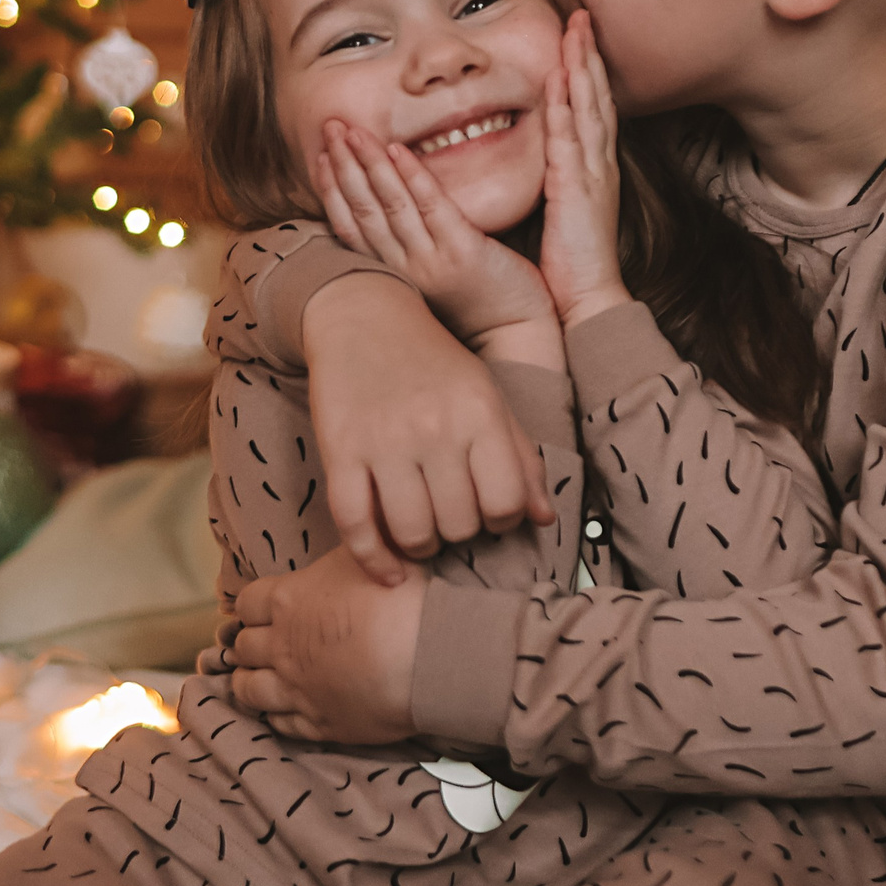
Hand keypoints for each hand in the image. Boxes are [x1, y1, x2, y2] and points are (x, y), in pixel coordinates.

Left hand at [228, 549, 423, 745]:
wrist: (427, 654)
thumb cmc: (400, 594)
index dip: (250, 606)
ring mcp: (299, 690)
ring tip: (252, 680)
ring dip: (247, 683)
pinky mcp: (322, 724)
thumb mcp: (366, 552)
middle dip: (248, 644)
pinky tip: (280, 713)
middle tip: (256, 644)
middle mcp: (284, 647)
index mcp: (289, 600)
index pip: (247, 602)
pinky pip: (282, 725)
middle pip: (245, 646)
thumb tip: (346, 538)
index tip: (258, 609)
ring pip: (250, 690)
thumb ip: (342, 553)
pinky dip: (275, 717)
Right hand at [299, 273, 552, 583]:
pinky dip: (373, 559)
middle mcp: (434, 427)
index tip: (487, 513)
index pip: (504, 503)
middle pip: (458, 524)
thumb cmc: (434, 362)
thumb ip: (519, 456)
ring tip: (421, 535)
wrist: (364, 315)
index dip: (501, 521)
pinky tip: (387, 571)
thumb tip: (545, 519)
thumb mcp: (487, 396)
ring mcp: (384, 440)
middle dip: (458, 534)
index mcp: (478, 412)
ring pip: (411, 531)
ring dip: (420, 548)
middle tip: (449, 519)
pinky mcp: (340, 449)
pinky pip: (355, 523)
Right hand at [314, 121, 554, 344]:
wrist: (517, 337)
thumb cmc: (479, 304)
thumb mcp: (432, 276)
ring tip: (352, 130)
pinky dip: (411, 175)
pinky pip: (431, 206)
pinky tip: (396, 149)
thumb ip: (411, 247)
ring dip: (367, 163)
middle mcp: (404, 268)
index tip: (322, 156)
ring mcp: (431, 260)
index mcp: (394, 273)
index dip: (332, 189)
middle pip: (363, 209)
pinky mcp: (462, 252)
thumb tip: (395, 210)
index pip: (350, 227)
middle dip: (343, 165)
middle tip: (329, 126)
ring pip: (389, 204)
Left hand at [541, 12, 629, 326]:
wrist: (589, 300)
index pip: (592, 107)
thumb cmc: (572, 262)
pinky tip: (560, 81)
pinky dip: (567, 107)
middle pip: (597, 96)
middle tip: (581, 14)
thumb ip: (559, 179)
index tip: (578, 35)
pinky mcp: (578, 190)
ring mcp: (592, 174)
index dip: (587, 69)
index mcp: (594, 169)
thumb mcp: (565, 209)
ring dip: (582, 67)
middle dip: (589, 54)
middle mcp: (598, 164)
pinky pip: (571, 140)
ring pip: (589, 108)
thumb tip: (547, 159)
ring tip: (575, 30)